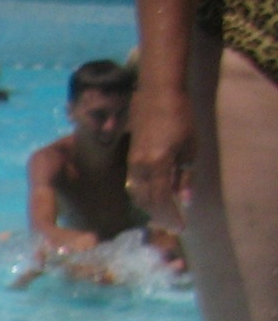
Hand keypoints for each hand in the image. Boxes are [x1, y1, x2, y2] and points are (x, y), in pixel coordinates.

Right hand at [129, 88, 193, 230]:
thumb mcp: (190, 145)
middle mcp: (140, 168)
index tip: (180, 228)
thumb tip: (185, 199)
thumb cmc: (179, 115)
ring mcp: (132, 163)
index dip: (170, 216)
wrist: (157, 93)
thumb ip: (186, 174)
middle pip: (146, 200)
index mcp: (157, 165)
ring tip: (162, 213)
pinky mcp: (130, 158)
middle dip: (159, 215)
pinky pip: (133, 184)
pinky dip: (142, 195)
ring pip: (137, 194)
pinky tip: (152, 195)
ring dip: (149, 206)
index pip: (161, 200)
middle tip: (171, 224)